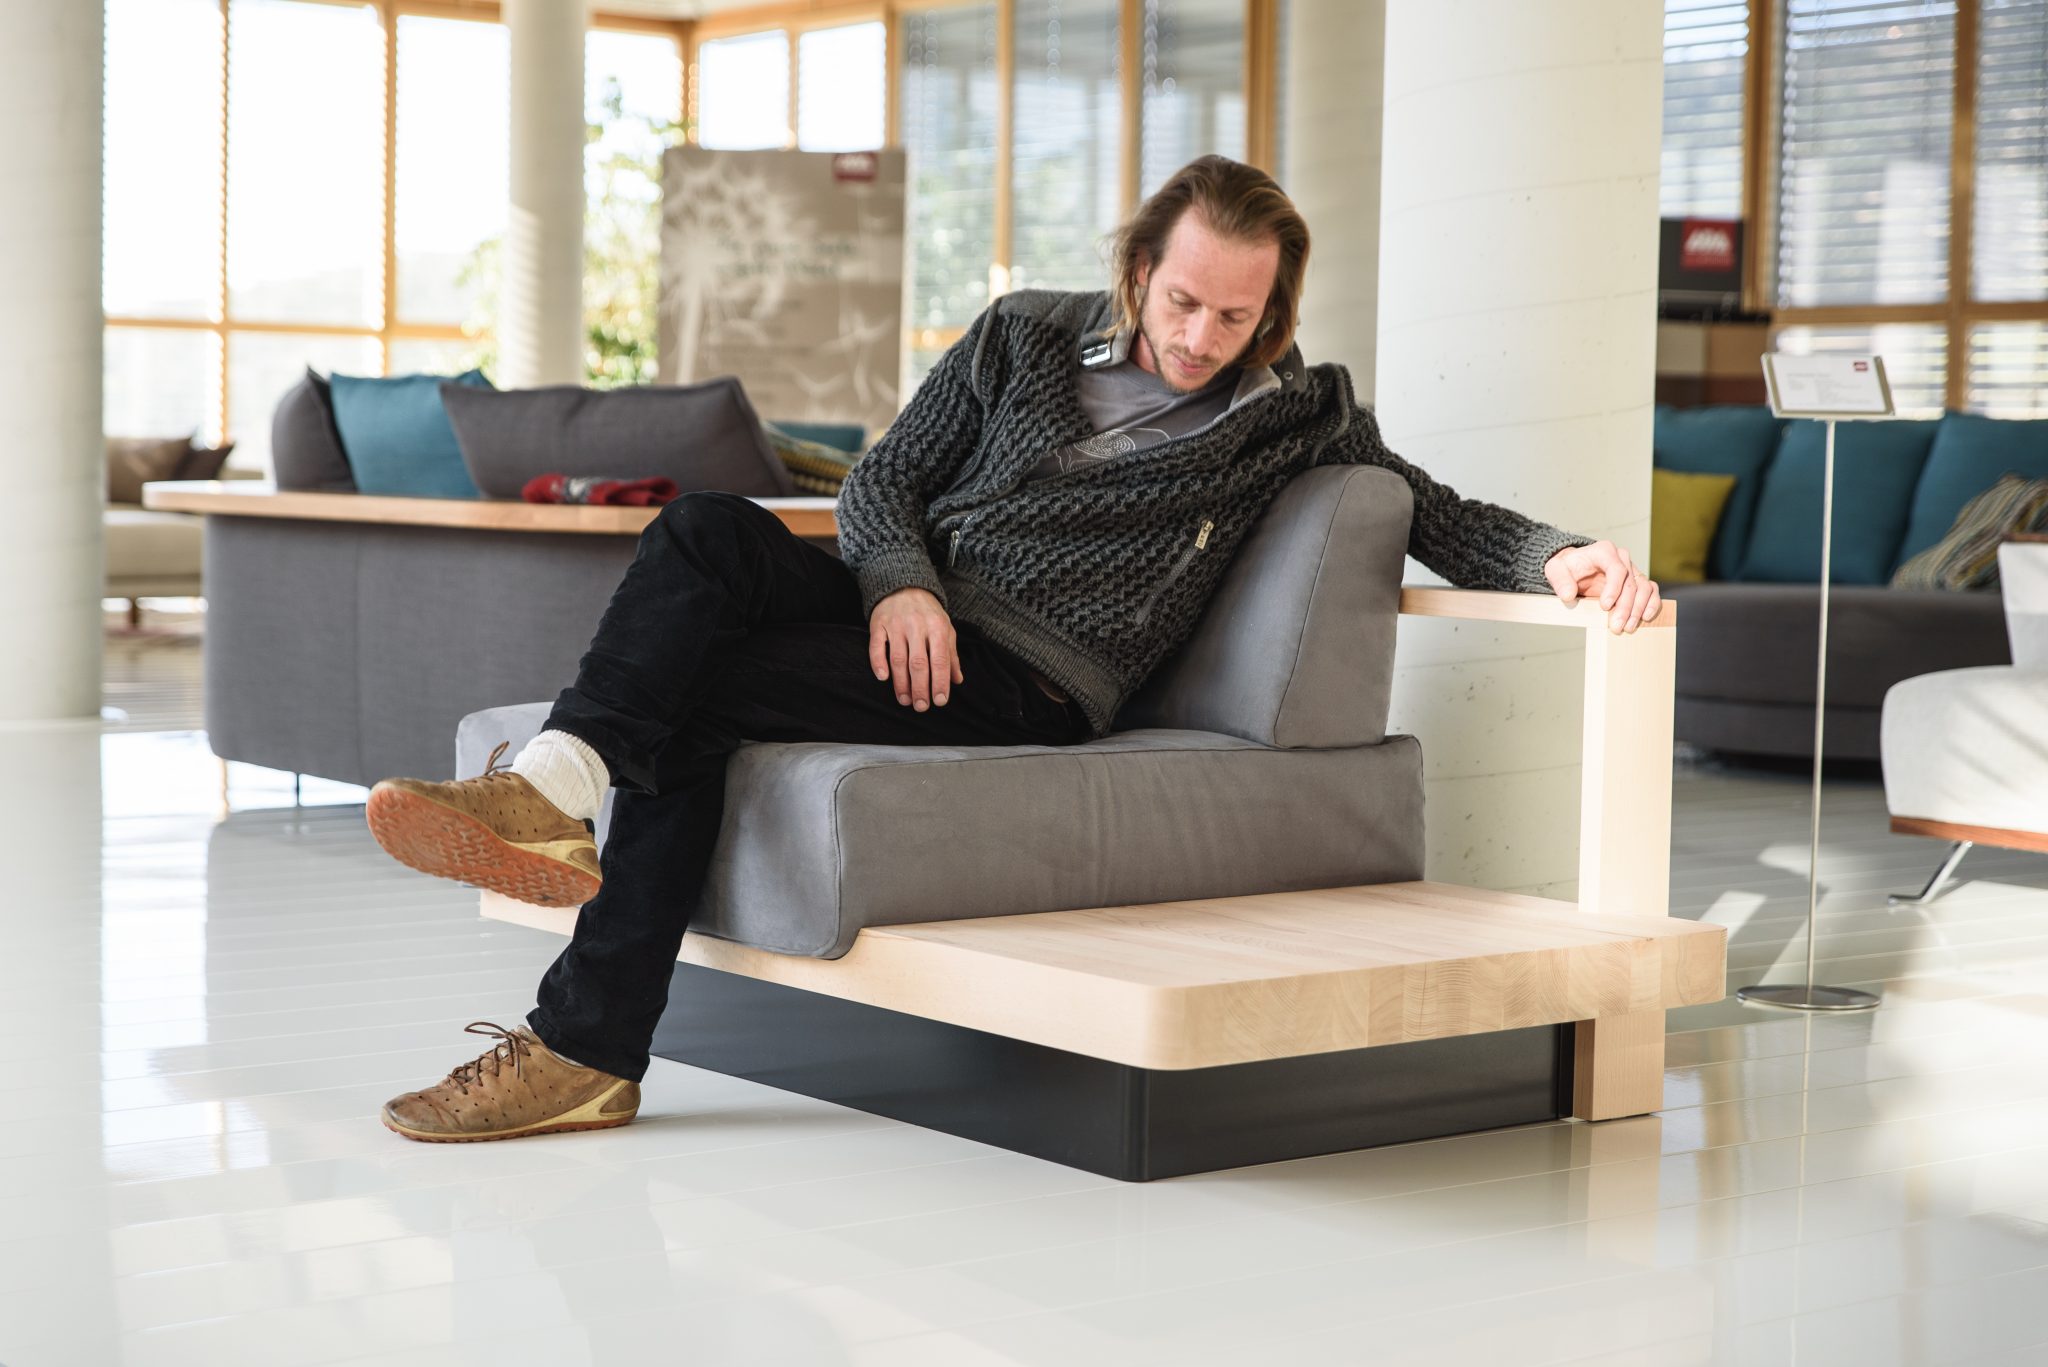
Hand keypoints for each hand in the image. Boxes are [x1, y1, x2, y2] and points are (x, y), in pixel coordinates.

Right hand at [868, 587, 963, 709]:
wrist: (904, 585)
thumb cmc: (928, 612)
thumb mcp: (945, 628)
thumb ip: (951, 654)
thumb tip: (957, 680)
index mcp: (937, 627)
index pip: (940, 660)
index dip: (940, 682)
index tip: (940, 701)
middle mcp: (917, 626)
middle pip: (919, 663)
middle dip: (921, 688)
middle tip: (921, 706)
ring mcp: (896, 626)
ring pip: (898, 659)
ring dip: (901, 683)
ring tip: (905, 700)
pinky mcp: (878, 625)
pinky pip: (877, 646)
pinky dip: (878, 663)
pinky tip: (883, 678)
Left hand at [1544, 541, 1661, 633]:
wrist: (1575, 568)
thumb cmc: (1568, 567)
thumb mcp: (1555, 569)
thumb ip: (1560, 580)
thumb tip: (1568, 595)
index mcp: (1604, 551)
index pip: (1616, 569)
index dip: (1614, 589)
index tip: (1605, 607)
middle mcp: (1622, 558)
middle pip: (1630, 583)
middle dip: (1625, 607)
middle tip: (1616, 626)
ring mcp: (1631, 569)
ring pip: (1643, 588)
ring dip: (1638, 609)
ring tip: (1628, 627)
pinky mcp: (1637, 580)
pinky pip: (1650, 590)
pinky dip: (1651, 603)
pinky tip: (1646, 617)